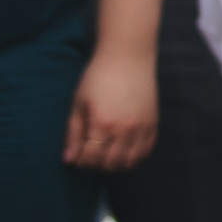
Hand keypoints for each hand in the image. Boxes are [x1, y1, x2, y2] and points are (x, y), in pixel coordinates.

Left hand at [64, 46, 158, 170]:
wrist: (127, 57)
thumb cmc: (98, 78)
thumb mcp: (78, 104)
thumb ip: (73, 134)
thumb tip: (69, 159)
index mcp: (102, 123)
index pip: (90, 158)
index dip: (80, 161)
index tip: (77, 155)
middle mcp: (124, 128)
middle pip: (110, 163)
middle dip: (96, 165)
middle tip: (90, 156)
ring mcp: (141, 126)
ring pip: (130, 161)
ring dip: (116, 165)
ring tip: (107, 156)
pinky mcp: (152, 121)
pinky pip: (146, 150)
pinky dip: (135, 156)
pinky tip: (125, 151)